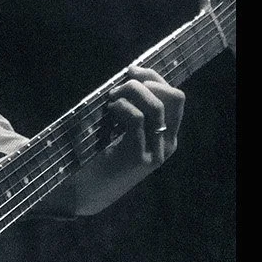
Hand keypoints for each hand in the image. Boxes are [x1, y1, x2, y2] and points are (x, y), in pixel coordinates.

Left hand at [74, 64, 185, 214]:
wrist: (86, 191)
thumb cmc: (99, 155)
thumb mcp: (121, 129)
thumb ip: (132, 109)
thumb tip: (129, 77)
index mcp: (166, 135)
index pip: (175, 96)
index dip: (154, 76)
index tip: (131, 70)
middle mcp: (167, 142)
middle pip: (174, 97)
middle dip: (147, 80)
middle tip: (120, 85)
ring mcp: (156, 151)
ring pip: (156, 105)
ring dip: (131, 91)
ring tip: (111, 98)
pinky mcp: (138, 157)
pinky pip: (137, 119)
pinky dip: (122, 107)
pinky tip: (110, 111)